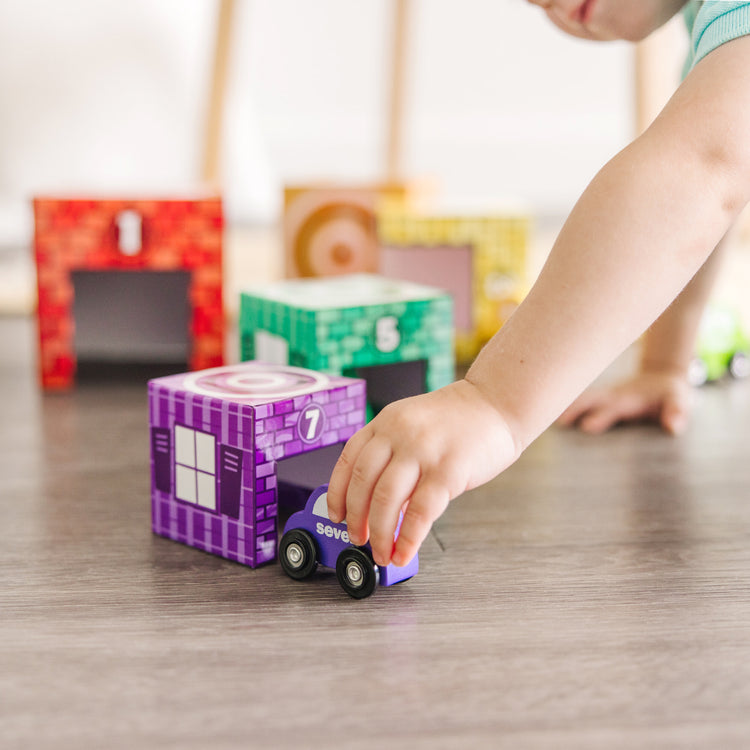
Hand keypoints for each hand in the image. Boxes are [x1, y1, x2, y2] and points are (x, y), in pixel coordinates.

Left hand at [327, 380, 518, 567]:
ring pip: (386, 500)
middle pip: (363, 483)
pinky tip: (404, 552)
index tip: (337, 516)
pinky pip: (420, 511)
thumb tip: (373, 499)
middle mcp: (398, 434)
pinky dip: (408, 538)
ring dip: (379, 534)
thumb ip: (391, 452)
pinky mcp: (449, 469)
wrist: (497, 402)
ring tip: (381, 552)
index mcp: (385, 422)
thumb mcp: (411, 422)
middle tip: (358, 539)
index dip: (338, 493)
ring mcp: (423, 450)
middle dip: (357, 519)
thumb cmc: (457, 418)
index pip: (348, 461)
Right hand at [557, 370, 693, 434]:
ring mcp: (604, 396)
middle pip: (589, 400)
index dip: (600, 416)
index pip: (612, 408)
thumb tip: (673, 427)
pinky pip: (581, 401)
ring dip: (566, 407)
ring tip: (545, 419)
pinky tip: (550, 416)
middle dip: (574, 409)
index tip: (586, 427)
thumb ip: (677, 412)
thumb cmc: (671, 394)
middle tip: (557, 422)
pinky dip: (566, 406)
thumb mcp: (680, 401)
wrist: (662, 377)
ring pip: (582, 399)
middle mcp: (613, 396)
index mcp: (629, 399)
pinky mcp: (600, 399)